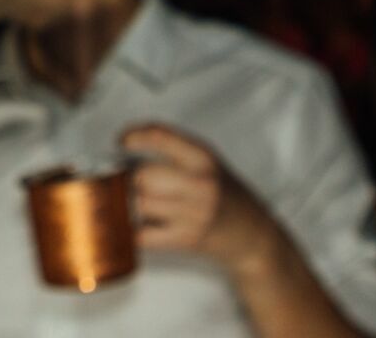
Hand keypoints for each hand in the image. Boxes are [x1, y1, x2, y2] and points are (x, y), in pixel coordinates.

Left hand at [123, 124, 285, 276]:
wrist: (252, 235)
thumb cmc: (227, 195)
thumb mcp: (208, 162)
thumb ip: (175, 151)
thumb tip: (129, 148)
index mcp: (203, 158)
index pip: (160, 137)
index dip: (135, 136)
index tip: (122, 141)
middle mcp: (199, 185)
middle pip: (143, 175)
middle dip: (129, 177)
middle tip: (126, 180)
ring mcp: (192, 214)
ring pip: (139, 203)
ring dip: (127, 203)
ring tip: (130, 201)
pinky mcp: (185, 239)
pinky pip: (142, 234)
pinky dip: (131, 230)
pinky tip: (134, 224)